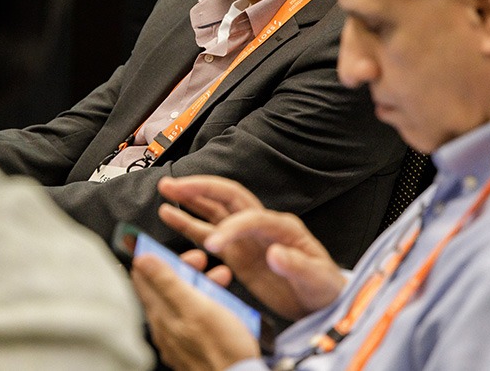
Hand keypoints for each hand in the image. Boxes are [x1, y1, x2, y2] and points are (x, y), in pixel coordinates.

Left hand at [131, 253, 261, 370]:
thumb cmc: (222, 347)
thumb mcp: (196, 306)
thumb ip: (167, 282)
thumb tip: (142, 260)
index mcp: (161, 315)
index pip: (143, 278)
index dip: (158, 258)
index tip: (174, 250)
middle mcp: (164, 328)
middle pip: (164, 289)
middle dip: (182, 269)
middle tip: (202, 261)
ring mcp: (177, 339)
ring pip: (181, 302)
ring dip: (198, 284)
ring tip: (220, 279)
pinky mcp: (192, 347)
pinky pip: (192, 318)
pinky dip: (204, 303)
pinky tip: (220, 303)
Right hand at [157, 175, 345, 319]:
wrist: (322, 303)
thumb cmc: (323, 288)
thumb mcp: (316, 278)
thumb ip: (296, 265)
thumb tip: (276, 253)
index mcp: (281, 226)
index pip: (250, 217)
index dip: (230, 228)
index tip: (213, 245)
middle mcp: (261, 225)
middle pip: (227, 197)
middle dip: (200, 190)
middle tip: (173, 186)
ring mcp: (247, 237)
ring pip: (214, 210)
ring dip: (190, 199)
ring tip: (166, 191)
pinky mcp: (237, 253)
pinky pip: (209, 232)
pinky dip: (189, 223)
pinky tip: (170, 215)